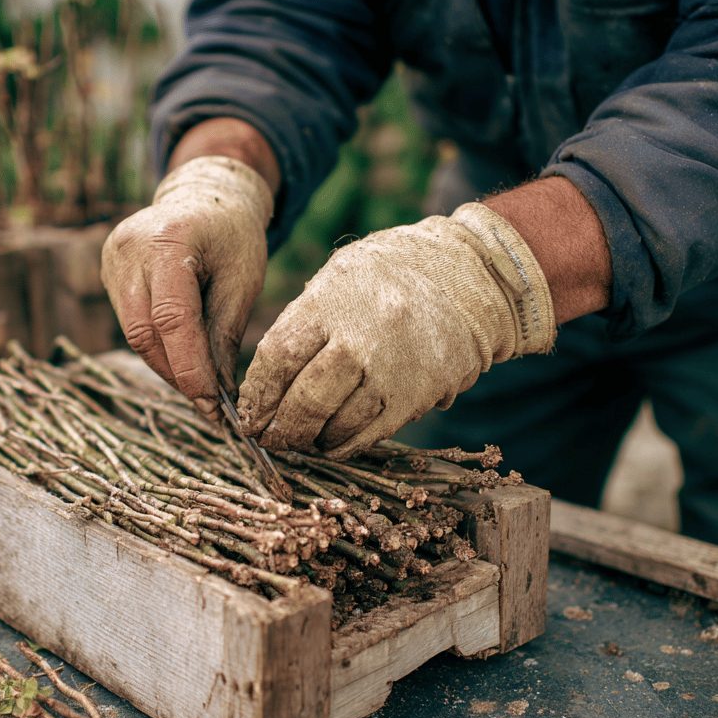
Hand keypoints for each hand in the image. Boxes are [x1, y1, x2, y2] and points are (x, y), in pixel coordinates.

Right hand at [100, 155, 272, 418]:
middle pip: (144, 332)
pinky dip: (157, 345)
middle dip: (177, 373)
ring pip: (134, 333)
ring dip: (167, 364)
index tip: (211, 405)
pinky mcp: (108, 271)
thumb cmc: (232, 236)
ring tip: (199, 384)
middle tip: (208, 404)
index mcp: (169, 241)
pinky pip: (131, 321)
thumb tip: (219, 395)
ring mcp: (112, 259)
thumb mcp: (242, 281)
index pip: (172, 319)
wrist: (205, 195)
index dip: (190, 368)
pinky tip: (182, 355)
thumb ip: (225, 336)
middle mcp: (130, 249)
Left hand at [237, 203, 555, 458]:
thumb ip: (302, 321)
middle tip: (270, 437)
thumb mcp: (338, 276)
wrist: (468, 275)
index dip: (257, 394)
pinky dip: (346, 444)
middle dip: (281, 428)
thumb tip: (267, 380)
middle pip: (305, 400)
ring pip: (337, 424)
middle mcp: (359, 337)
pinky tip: (333, 442)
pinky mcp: (417, 395)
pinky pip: (371, 434)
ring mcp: (391, 370)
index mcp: (330, 302)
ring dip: (313, 440)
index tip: (249, 414)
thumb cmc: (391, 272)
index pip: (277, 357)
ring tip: (303, 439)